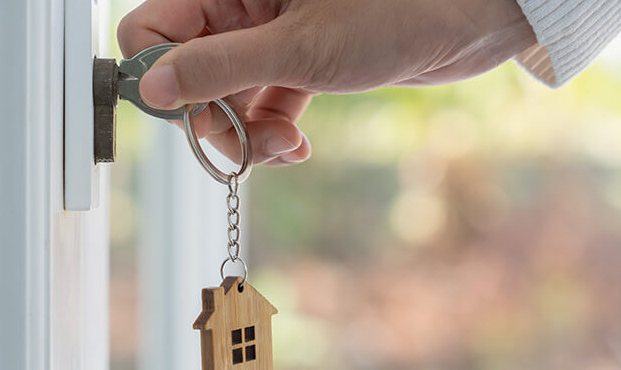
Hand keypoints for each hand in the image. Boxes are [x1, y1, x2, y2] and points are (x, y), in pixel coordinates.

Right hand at [118, 0, 535, 165]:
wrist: (471, 21)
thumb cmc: (396, 12)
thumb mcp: (299, 48)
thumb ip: (218, 66)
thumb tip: (150, 87)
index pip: (150, 28)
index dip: (159, 75)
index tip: (184, 113)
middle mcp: (241, 7)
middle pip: (186, 72)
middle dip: (213, 117)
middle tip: (250, 145)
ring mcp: (268, 37)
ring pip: (223, 96)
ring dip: (245, 133)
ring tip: (285, 145)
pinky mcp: (297, 62)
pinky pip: (258, 104)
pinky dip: (270, 130)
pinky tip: (295, 144)